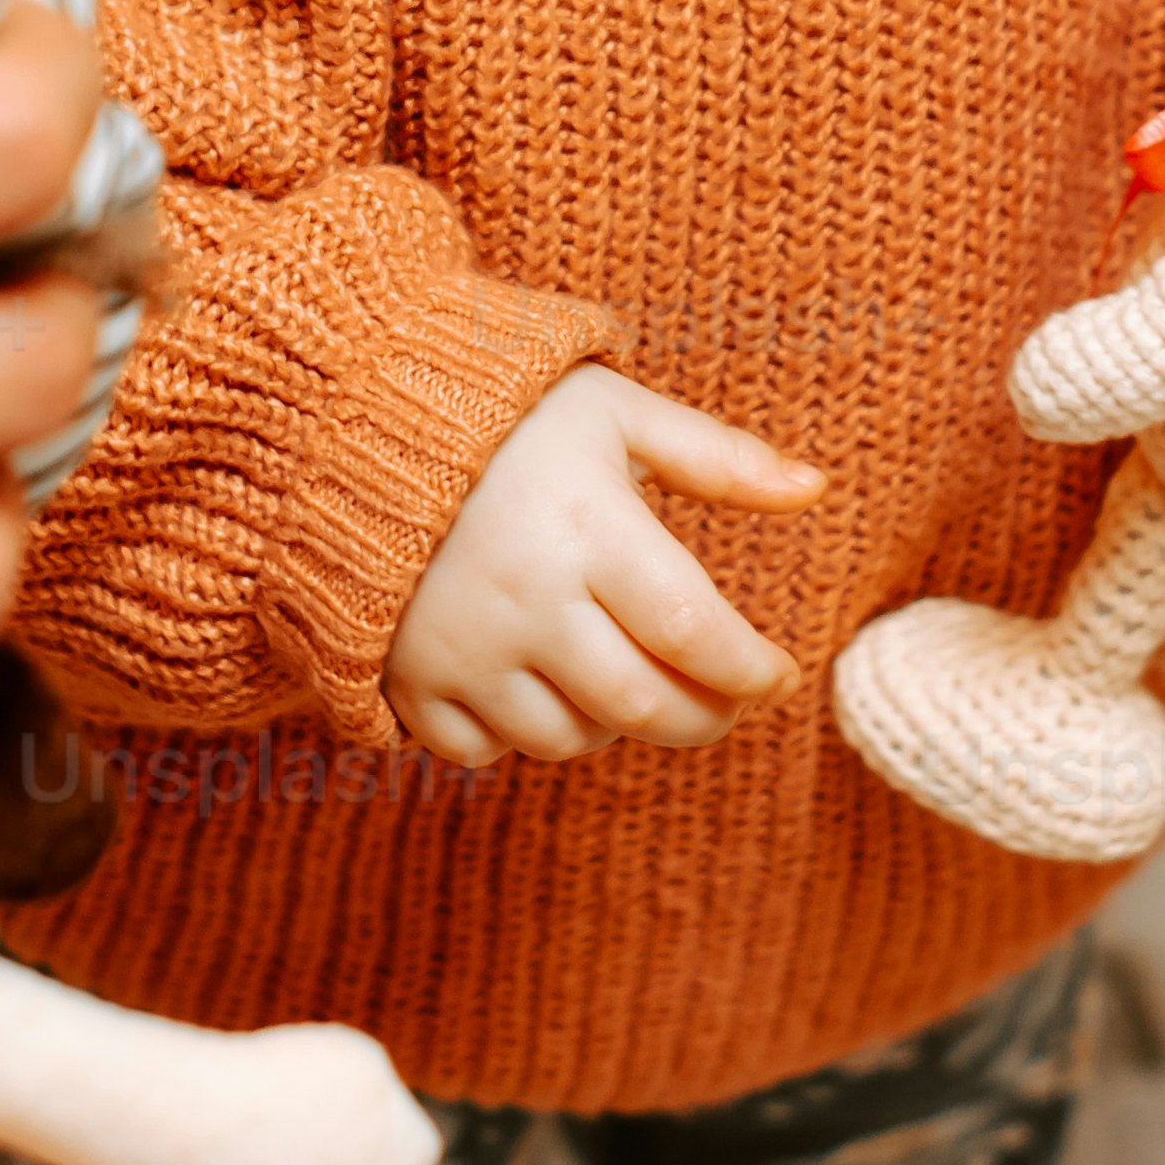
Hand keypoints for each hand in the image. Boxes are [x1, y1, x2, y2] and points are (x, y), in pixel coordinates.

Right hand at [386, 362, 816, 770]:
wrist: (347, 419)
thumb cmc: (506, 414)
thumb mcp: (615, 412)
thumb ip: (718, 457)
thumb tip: (816, 488)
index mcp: (587, 529)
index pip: (696, 633)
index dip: (751, 671)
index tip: (777, 674)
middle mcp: (525, 601)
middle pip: (641, 706)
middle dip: (702, 717)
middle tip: (725, 701)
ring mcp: (460, 650)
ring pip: (565, 739)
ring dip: (613, 723)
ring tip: (626, 673)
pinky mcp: (406, 679)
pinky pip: (481, 752)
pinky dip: (519, 736)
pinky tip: (539, 684)